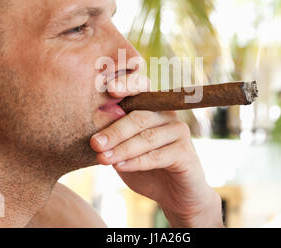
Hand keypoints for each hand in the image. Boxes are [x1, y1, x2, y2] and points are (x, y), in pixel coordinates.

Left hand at [90, 75, 223, 227]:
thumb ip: (113, 139)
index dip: (127, 85)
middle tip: (95, 143)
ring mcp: (178, 131)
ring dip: (122, 148)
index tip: (110, 89)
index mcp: (151, 107)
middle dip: (114, 130)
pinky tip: (120, 166)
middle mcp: (167, 114)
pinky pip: (158, 155)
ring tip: (103, 158)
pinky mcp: (185, 152)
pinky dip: (136, 161)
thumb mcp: (124, 152)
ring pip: (147, 137)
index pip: (140, 89)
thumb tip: (94, 129)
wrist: (173, 195)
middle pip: (139, 117)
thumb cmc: (145, 169)